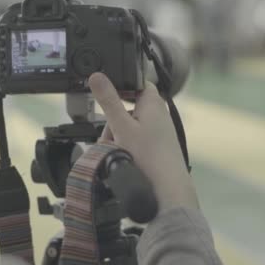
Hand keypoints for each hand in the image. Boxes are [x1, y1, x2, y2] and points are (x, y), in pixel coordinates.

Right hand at [88, 73, 198, 212]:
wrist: (167, 188)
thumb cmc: (147, 156)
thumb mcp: (121, 126)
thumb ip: (108, 101)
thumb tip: (97, 76)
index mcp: (152, 102)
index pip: (136, 83)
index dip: (120, 88)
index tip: (106, 100)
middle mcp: (159, 113)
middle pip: (128, 108)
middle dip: (113, 123)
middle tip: (109, 139)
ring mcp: (159, 131)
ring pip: (130, 127)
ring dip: (117, 138)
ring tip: (116, 154)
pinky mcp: (158, 147)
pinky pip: (137, 141)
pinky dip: (127, 148)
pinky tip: (124, 160)